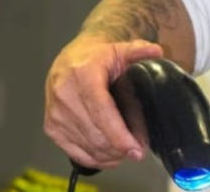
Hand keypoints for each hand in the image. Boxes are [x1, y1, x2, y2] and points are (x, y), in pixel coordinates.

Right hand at [44, 35, 163, 169]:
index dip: (119, 134)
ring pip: (88, 146)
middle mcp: (65, 96)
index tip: (136, 148)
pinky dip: (97, 159)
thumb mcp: (118, 50)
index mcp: (83, 75)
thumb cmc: (96, 58)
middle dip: (121, 147)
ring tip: (129, 151)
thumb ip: (138, 50)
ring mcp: (56, 115)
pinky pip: (76, 152)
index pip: (101, 111)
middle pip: (96, 134)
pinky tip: (112, 156)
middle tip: (141, 148)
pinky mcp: (52, 128)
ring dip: (111, 154)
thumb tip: (157, 52)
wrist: (67, 61)